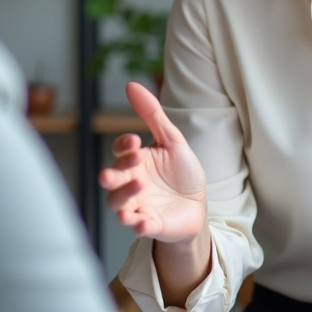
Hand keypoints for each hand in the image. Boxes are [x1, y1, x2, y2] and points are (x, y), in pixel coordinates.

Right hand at [98, 82, 207, 242]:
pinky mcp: (150, 225)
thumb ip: (151, 114)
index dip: (124, 145)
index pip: (120, 151)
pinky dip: (137, 224)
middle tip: (131, 162)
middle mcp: (130, 184)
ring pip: (118, 203)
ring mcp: (138, 206)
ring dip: (125, 195)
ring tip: (140, 185)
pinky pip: (138, 226)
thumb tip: (131, 85)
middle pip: (112, 179)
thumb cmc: (181, 173)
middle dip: (115, 172)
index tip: (135, 140)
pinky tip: (139, 222)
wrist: (198, 205)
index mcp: (135, 162)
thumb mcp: (171, 140)